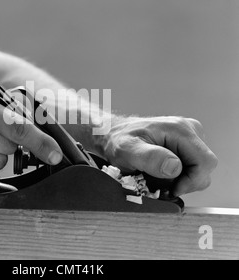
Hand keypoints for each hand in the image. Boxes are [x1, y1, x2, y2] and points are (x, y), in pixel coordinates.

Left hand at [100, 116, 217, 195]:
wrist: (113, 134)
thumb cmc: (118, 141)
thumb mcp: (128, 150)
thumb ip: (150, 158)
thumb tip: (175, 167)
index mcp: (179, 130)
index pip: (205, 162)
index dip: (192, 181)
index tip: (172, 189)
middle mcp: (188, 130)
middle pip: (205, 167)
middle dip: (186, 182)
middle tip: (163, 186)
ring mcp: (188, 137)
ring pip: (199, 169)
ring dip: (182, 180)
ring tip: (159, 178)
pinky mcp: (184, 145)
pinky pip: (191, 166)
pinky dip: (179, 176)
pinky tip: (162, 174)